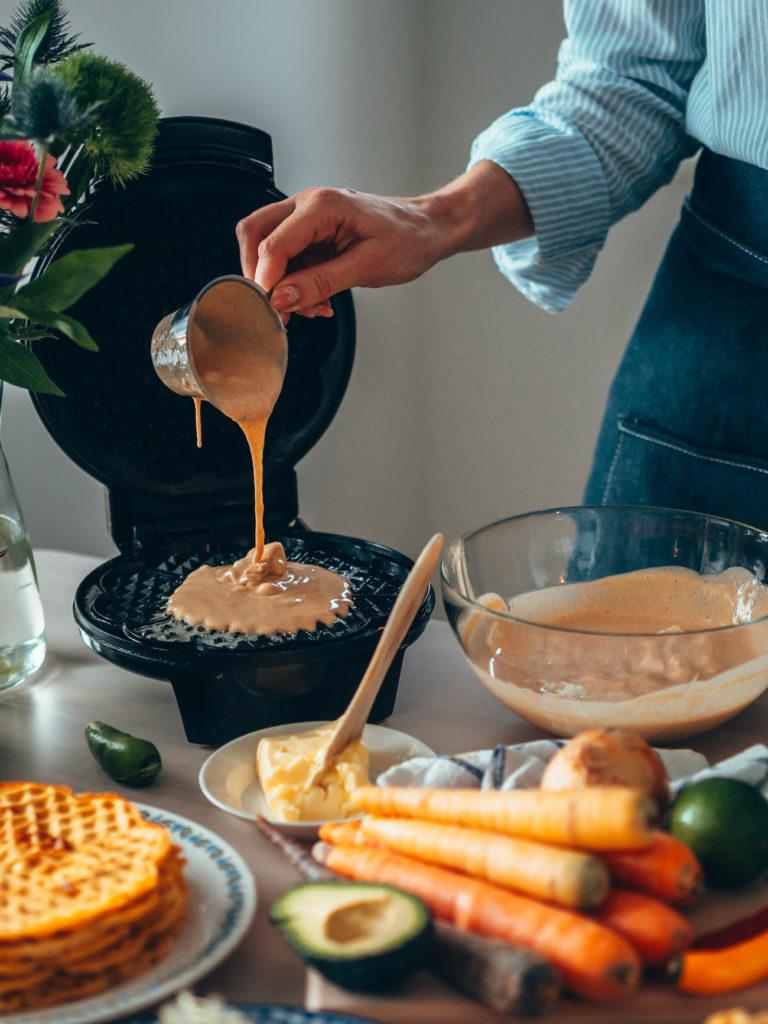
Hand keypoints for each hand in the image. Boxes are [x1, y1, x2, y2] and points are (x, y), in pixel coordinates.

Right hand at [236, 161, 533, 318]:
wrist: (428, 229)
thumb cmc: (408, 240)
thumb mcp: (367, 267)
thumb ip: (320, 282)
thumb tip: (281, 298)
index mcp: (322, 206)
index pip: (273, 243)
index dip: (267, 281)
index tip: (273, 310)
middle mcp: (307, 205)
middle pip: (255, 234)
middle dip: (260, 275)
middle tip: (278, 308)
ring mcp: (307, 218)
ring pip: (266, 247)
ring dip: (278, 283)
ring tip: (309, 308)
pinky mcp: (312, 234)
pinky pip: (287, 259)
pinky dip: (294, 284)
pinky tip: (317, 301)